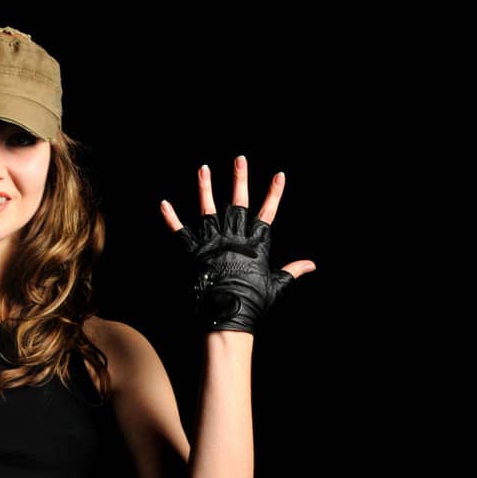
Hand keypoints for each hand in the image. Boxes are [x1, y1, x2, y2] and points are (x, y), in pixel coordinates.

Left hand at [160, 157, 314, 333]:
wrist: (227, 318)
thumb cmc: (253, 304)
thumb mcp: (276, 286)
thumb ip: (292, 270)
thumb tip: (312, 264)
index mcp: (255, 245)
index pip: (267, 213)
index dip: (274, 194)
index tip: (279, 175)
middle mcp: (234, 239)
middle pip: (238, 203)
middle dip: (240, 179)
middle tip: (240, 159)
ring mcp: (213, 244)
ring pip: (209, 210)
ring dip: (205, 188)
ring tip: (203, 168)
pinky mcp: (194, 254)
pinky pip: (180, 233)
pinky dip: (171, 219)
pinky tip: (164, 203)